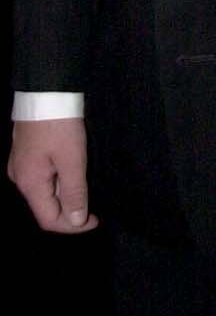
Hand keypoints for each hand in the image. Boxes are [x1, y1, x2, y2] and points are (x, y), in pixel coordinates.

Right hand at [8, 119, 98, 233]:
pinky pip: (43, 176)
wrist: (46, 89)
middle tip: (95, 203)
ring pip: (44, 192)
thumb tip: (76, 221)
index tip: (95, 218)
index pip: (48, 220)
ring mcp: (21, 164)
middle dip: (70, 210)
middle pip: (45, 207)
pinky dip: (59, 180)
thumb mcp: (73, 159)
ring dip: (66, 195)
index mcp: (29, 184)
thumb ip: (74, 192)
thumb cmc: (59, 124)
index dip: (73, 226)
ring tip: (87, 187)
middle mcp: (20, 178)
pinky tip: (74, 172)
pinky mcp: (26, 152)